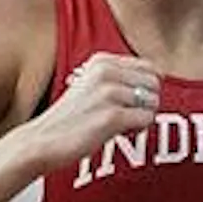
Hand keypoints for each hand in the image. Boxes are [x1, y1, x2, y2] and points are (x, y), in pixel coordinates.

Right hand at [27, 52, 159, 169]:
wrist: (43, 141)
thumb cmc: (70, 118)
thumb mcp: (92, 85)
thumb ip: (120, 78)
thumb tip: (159, 79)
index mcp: (102, 61)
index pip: (149, 67)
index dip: (145, 88)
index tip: (128, 102)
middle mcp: (106, 72)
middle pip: (154, 84)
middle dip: (146, 102)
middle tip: (126, 115)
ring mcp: (109, 93)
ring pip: (153, 102)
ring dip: (141, 117)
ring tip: (119, 124)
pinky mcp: (112, 116)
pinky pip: (146, 119)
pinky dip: (138, 129)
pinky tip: (119, 132)